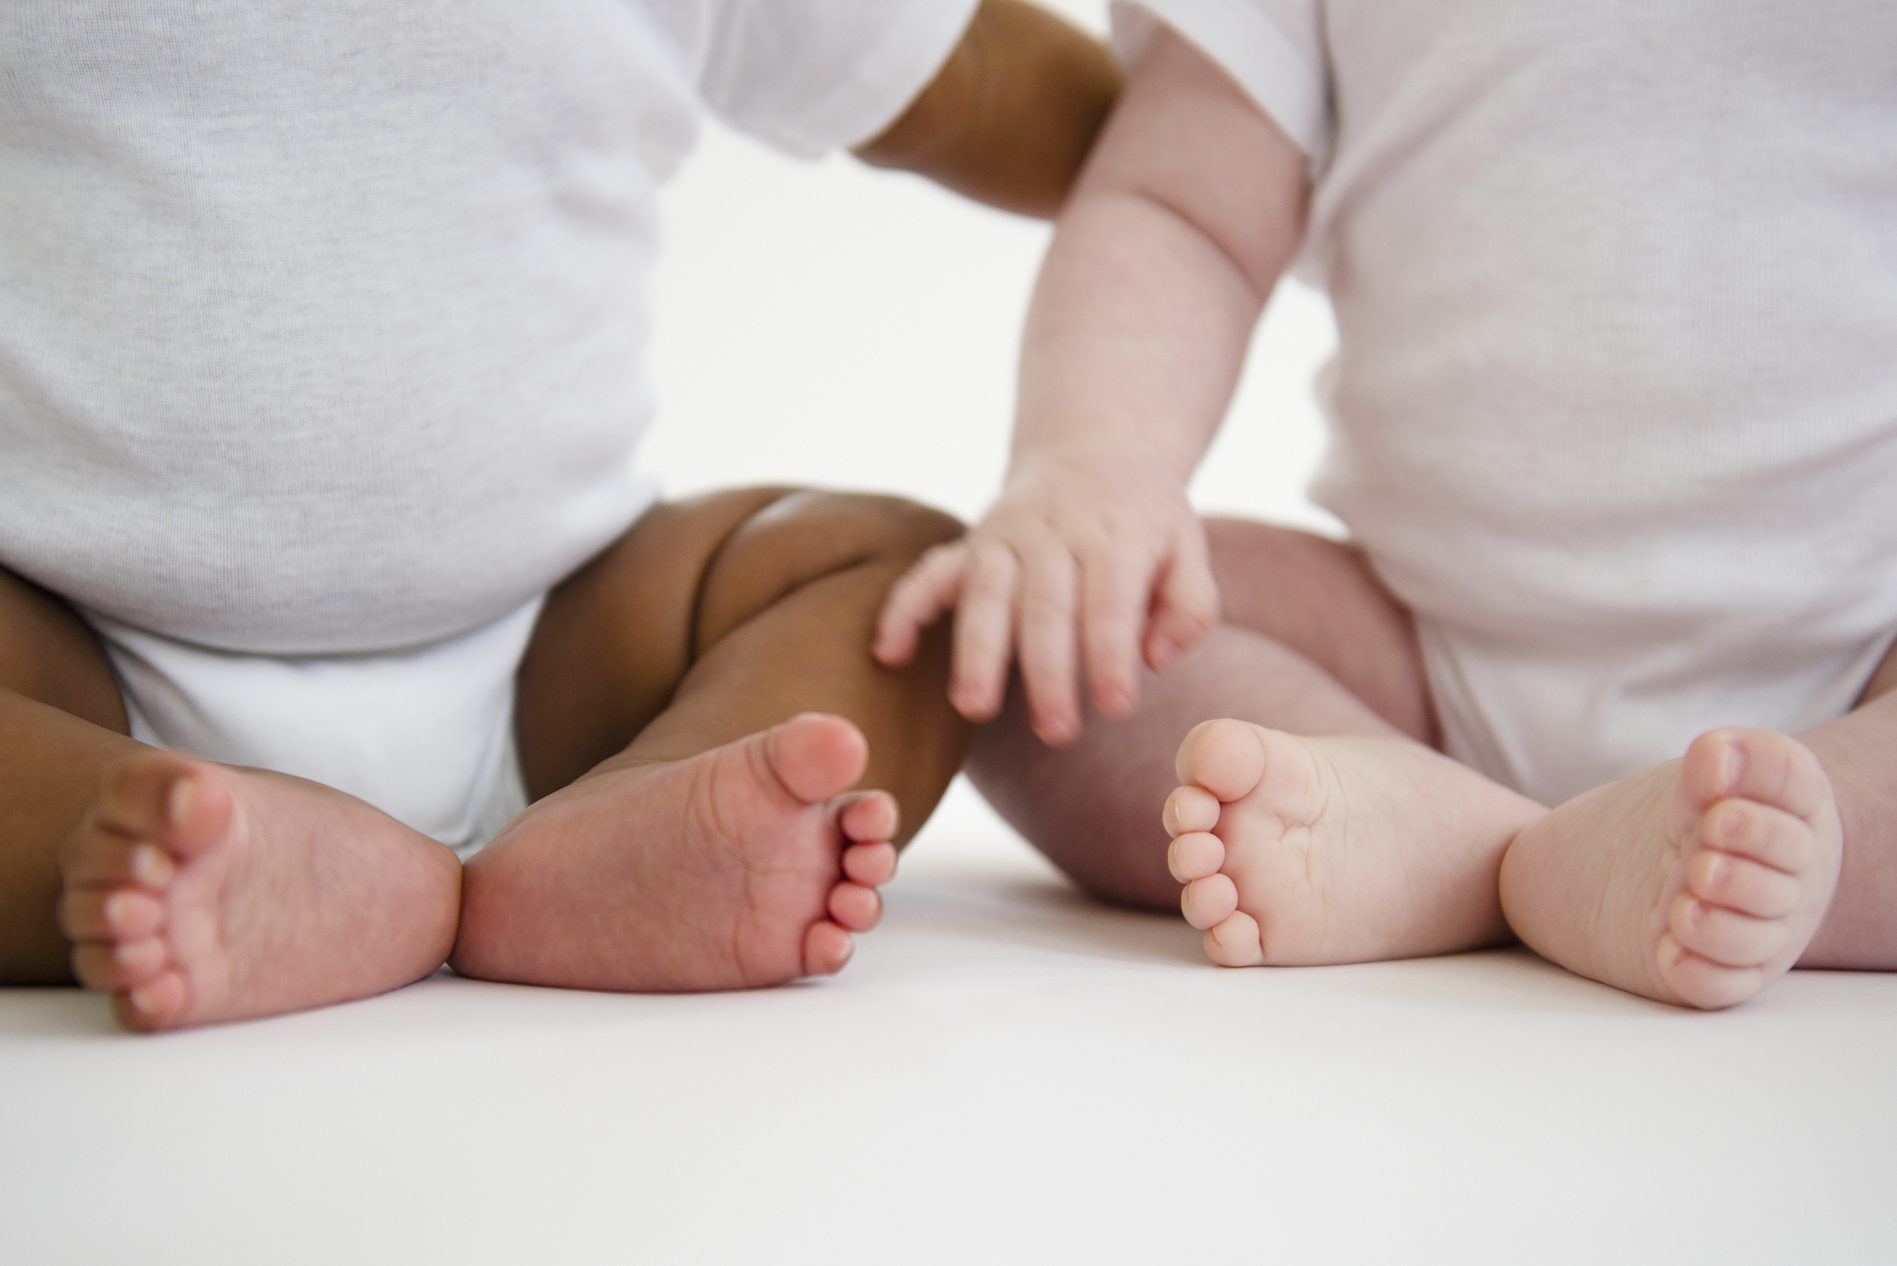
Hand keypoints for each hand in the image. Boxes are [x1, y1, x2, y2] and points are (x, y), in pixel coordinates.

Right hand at [873, 447, 1218, 743]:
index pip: (1109, 599)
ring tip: (974, 709)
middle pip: (1045, 604)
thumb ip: (1188, 606)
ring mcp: (1005, 535)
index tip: (1116, 706)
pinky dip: (904, 609)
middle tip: (1056, 732)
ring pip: (985, 592)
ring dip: (977, 651)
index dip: (1111, 653)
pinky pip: (929, 572)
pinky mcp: (970, 543)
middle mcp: (1055, 531)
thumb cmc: (1147, 520)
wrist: (1097, 449)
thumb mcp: (1188, 547)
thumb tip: (1154, 659)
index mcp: (1117, 533)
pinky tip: (889, 654)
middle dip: (1047, 671)